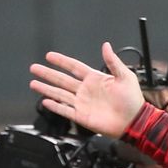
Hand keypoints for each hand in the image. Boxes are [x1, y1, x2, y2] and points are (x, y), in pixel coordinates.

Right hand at [30, 42, 145, 136]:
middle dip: (48, 73)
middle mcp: (86, 90)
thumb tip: (106, 45)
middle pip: (62, 79)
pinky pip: (65, 110)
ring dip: (46, 88)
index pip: (74, 67)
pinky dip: (55, 106)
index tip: (49, 56)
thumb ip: (113, 61)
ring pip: (60, 94)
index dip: (62, 61)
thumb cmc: (133, 100)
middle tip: (34, 67)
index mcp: (95, 79)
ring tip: (33, 83)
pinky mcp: (82, 116)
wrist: (135, 121)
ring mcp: (83, 103)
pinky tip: (45, 101)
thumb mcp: (125, 76)